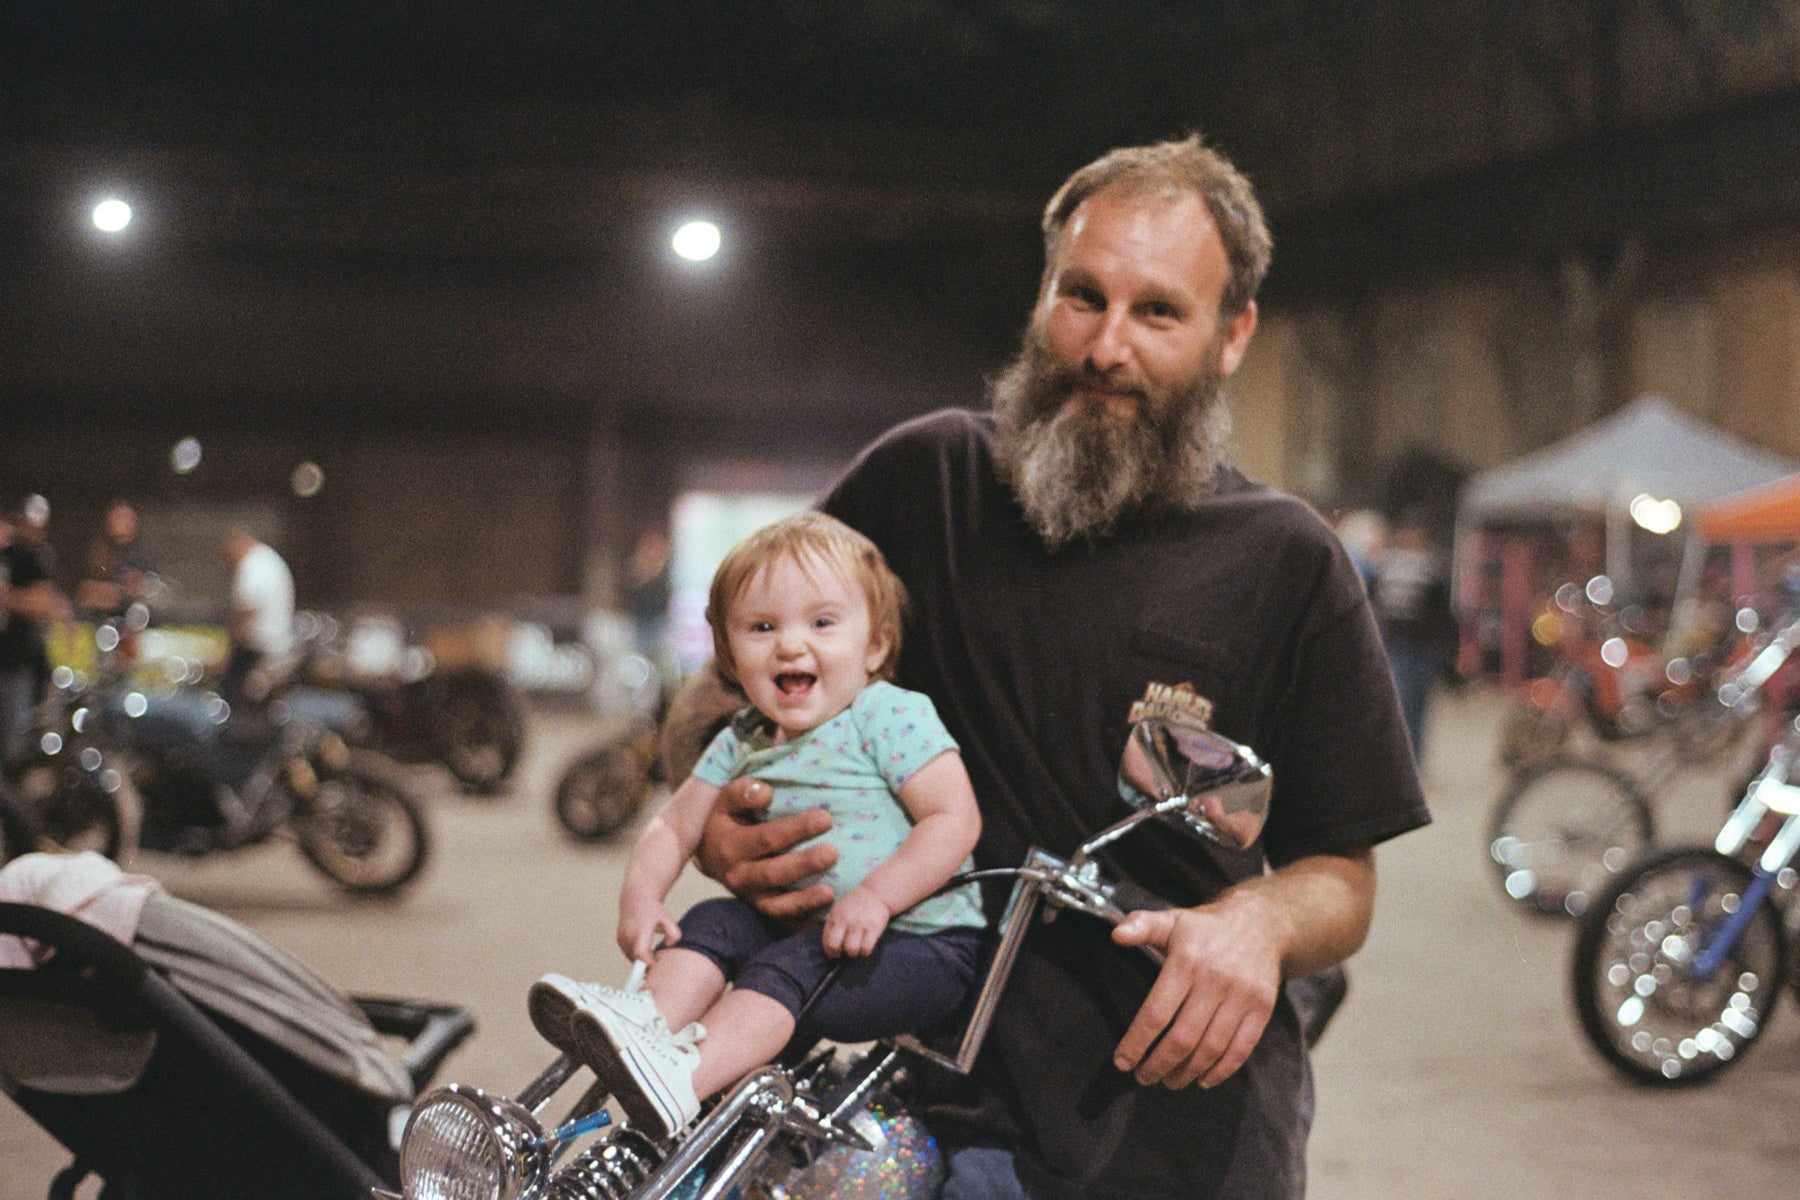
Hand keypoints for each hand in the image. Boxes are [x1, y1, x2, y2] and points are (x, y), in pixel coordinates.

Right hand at [617, 897, 681, 963]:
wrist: (636, 900)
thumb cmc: (654, 911)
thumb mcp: (668, 919)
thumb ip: (674, 933)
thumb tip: (668, 946)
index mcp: (641, 930)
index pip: (640, 952)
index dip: (648, 963)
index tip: (658, 965)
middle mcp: (629, 935)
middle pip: (637, 959)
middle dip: (648, 964)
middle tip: (659, 963)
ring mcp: (622, 938)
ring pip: (632, 958)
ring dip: (642, 960)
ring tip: (653, 955)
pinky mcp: (619, 940)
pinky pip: (628, 954)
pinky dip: (636, 956)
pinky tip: (645, 951)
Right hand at [694, 776, 838, 922]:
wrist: (709, 852)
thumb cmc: (726, 818)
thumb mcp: (725, 800)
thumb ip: (742, 792)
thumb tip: (765, 792)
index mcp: (731, 846)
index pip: (767, 838)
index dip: (796, 829)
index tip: (826, 818)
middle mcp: (739, 875)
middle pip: (775, 873)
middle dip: (805, 864)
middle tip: (833, 853)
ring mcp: (750, 896)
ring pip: (777, 904)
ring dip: (805, 900)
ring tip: (831, 893)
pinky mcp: (760, 908)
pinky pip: (782, 920)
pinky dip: (802, 921)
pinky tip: (824, 919)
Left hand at [821, 886, 889, 957]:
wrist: (875, 893)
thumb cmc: (853, 905)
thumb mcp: (838, 911)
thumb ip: (833, 926)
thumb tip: (830, 948)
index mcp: (835, 917)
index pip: (827, 941)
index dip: (830, 951)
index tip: (836, 952)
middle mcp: (846, 920)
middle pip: (835, 946)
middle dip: (839, 953)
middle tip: (846, 951)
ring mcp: (860, 924)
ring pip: (851, 950)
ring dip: (854, 952)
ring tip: (857, 946)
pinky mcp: (874, 928)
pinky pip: (866, 949)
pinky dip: (865, 951)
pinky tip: (866, 945)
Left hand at [1108, 893, 1283, 1089]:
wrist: (1262, 924)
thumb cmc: (1205, 929)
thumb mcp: (1171, 919)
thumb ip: (1140, 925)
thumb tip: (1116, 936)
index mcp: (1187, 961)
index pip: (1156, 1013)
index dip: (1137, 1043)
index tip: (1122, 1062)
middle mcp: (1216, 980)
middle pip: (1183, 1038)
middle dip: (1159, 1065)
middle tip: (1144, 1078)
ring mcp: (1242, 996)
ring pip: (1211, 1048)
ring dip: (1187, 1072)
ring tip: (1169, 1081)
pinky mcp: (1262, 1009)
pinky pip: (1241, 1049)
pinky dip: (1221, 1070)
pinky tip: (1203, 1079)